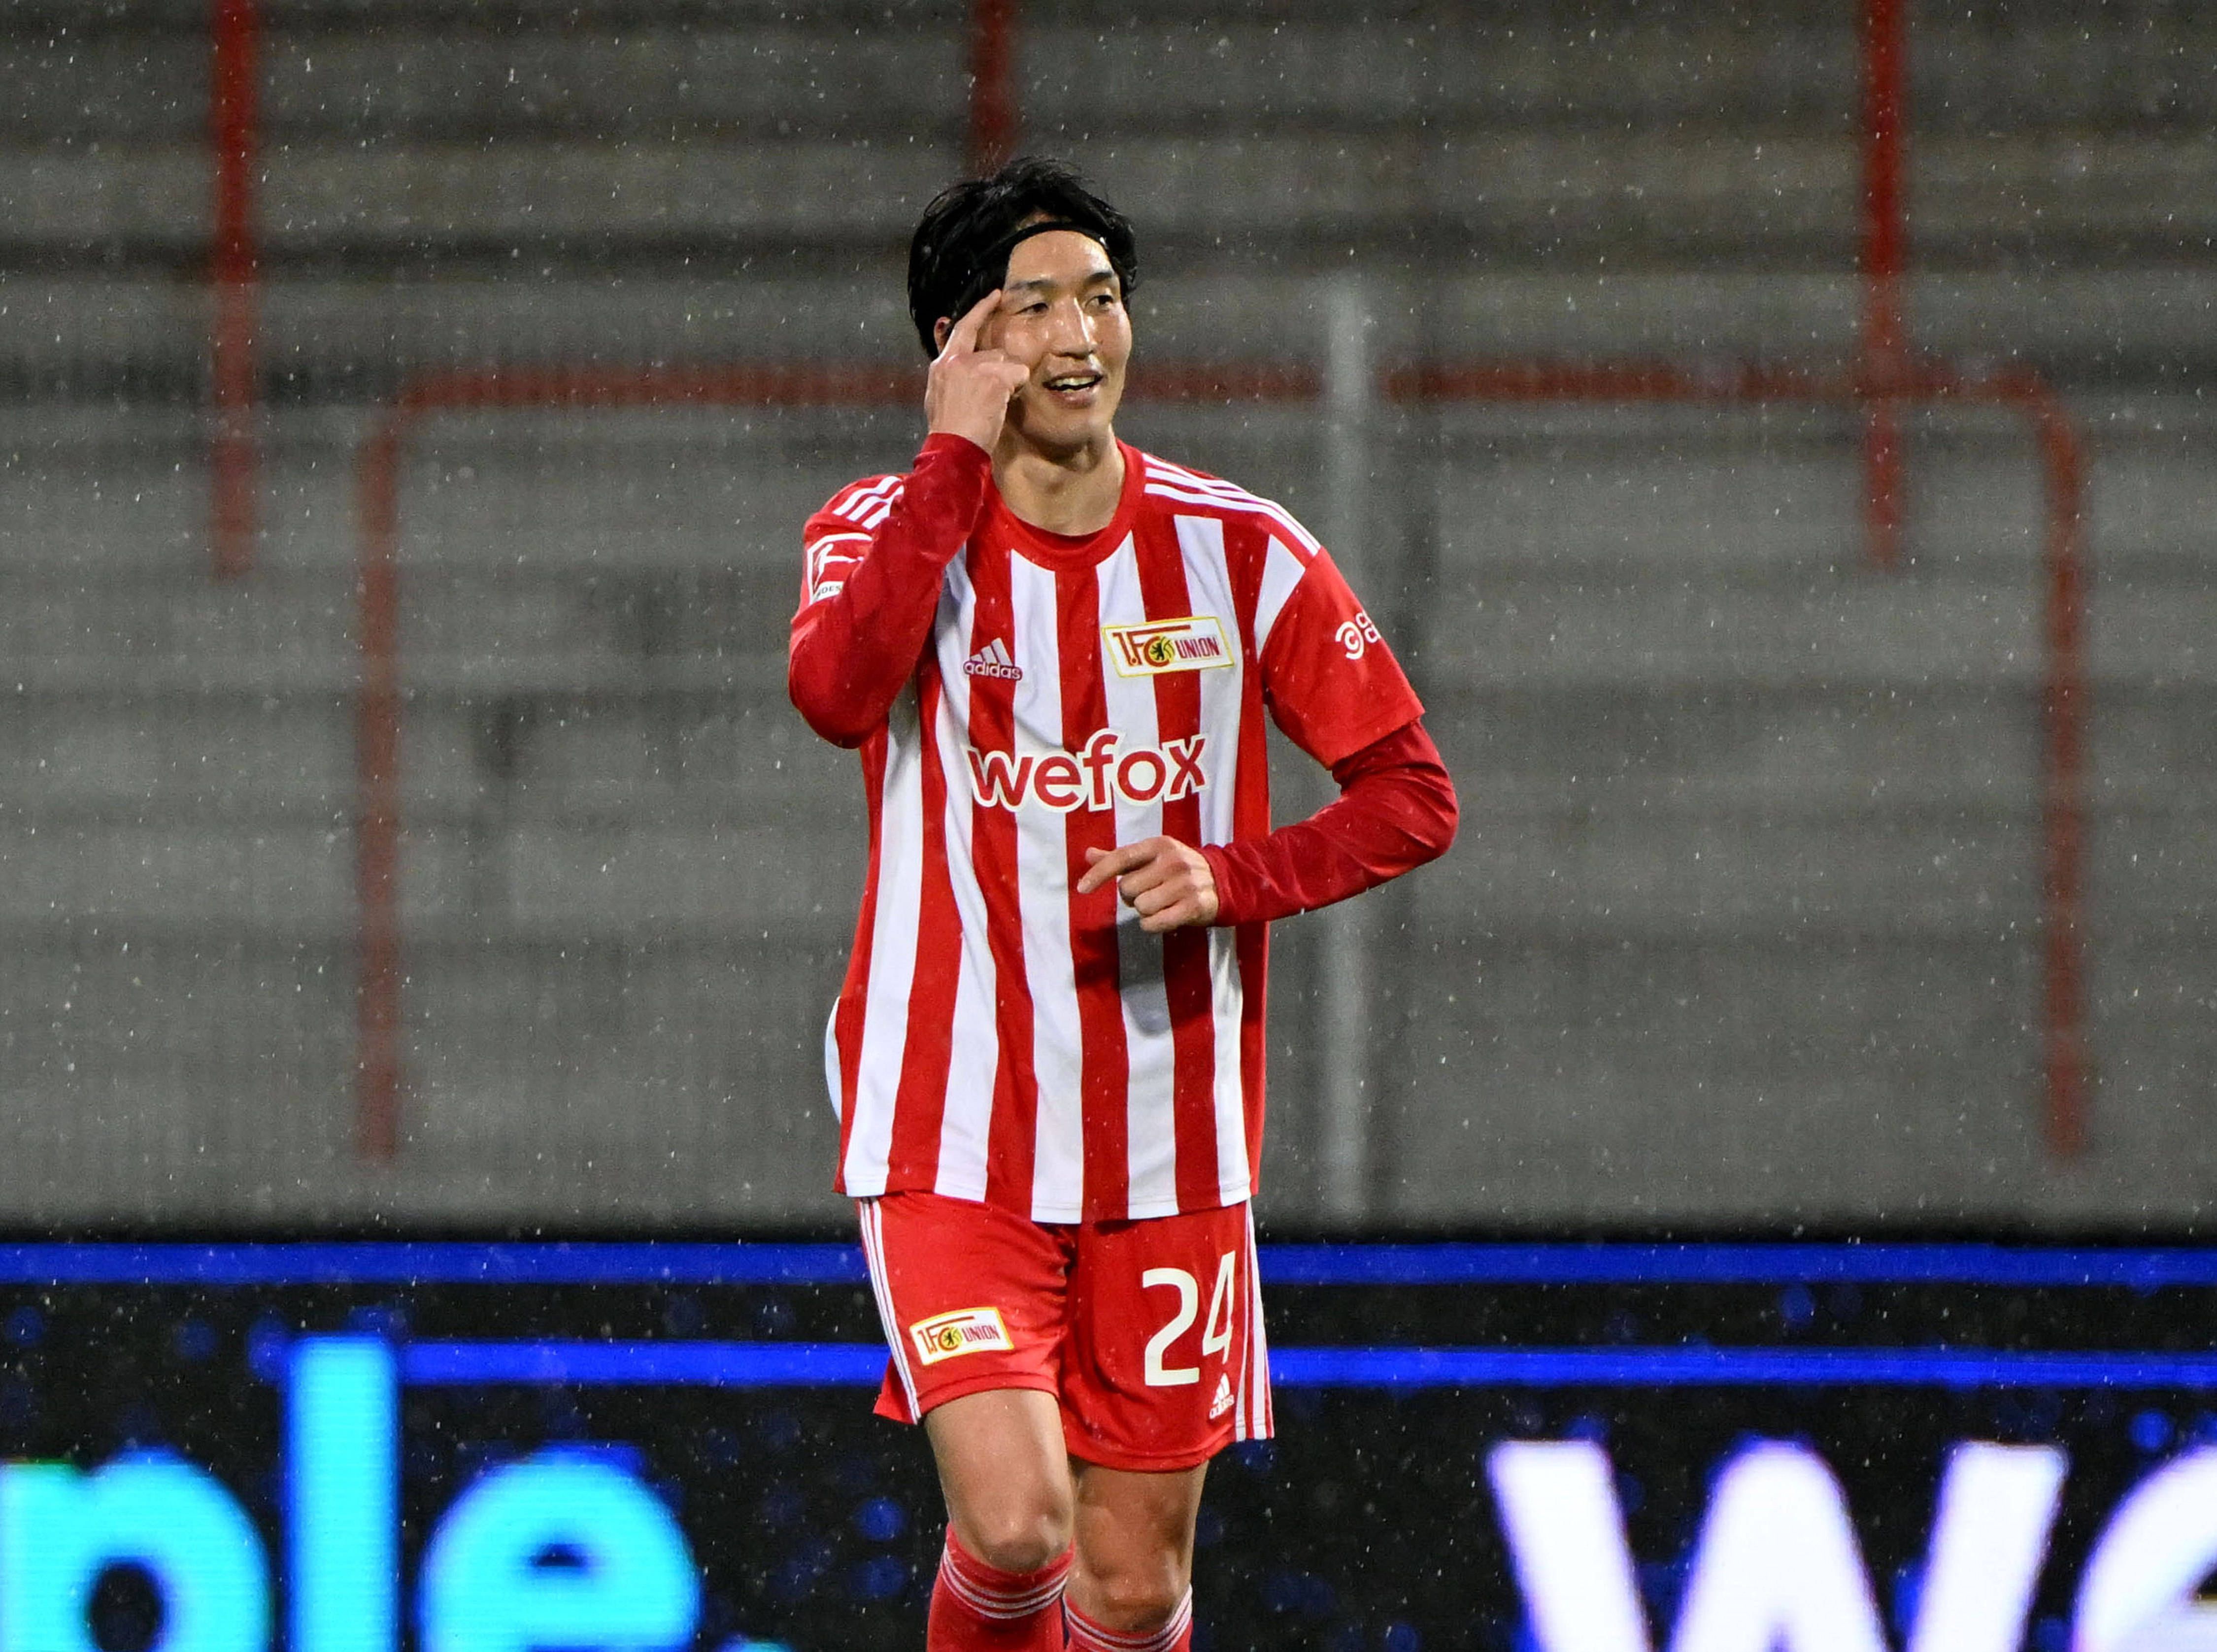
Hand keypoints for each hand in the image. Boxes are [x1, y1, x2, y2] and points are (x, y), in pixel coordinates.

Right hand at [926, 290, 1029, 452]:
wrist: (953, 447)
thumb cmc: (948, 430)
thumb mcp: (939, 396)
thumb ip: (951, 374)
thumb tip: (959, 366)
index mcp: (942, 365)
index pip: (962, 329)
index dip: (980, 311)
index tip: (994, 296)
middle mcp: (957, 361)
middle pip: (994, 353)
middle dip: (1001, 372)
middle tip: (997, 393)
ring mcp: (976, 368)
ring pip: (1007, 364)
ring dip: (1007, 384)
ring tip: (992, 406)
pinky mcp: (994, 378)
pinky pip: (1018, 375)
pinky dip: (1015, 389)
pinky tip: (1001, 406)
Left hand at [1077, 838, 1219, 933]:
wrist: (1223, 881)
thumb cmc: (1178, 869)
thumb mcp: (1153, 857)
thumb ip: (1120, 857)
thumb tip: (1088, 855)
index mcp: (1159, 845)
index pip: (1121, 857)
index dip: (1099, 874)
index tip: (1082, 889)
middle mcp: (1173, 861)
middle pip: (1127, 888)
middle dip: (1132, 896)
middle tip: (1149, 892)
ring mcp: (1185, 884)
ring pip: (1141, 907)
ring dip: (1145, 911)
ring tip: (1161, 903)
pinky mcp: (1193, 906)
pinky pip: (1153, 923)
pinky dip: (1151, 925)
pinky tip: (1163, 917)